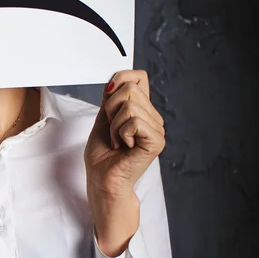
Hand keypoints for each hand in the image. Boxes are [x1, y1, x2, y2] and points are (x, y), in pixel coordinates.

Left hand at [84, 69, 165, 256]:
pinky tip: (124, 146)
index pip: (138, 77)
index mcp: (142, 111)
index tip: (107, 99)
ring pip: (130, 104)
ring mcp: (156, 129)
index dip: (120, 80)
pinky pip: (134, 120)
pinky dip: (121, 133)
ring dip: (114, 125)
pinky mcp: (156, 140)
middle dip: (110, 109)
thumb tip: (115, 78)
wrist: (102, 180)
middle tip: (112, 131)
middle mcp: (153, 117)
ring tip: (117, 141)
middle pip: (130, 88)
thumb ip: (110, 98)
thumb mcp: (103, 119)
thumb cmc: (102, 156)